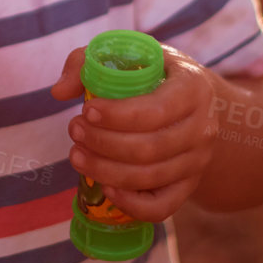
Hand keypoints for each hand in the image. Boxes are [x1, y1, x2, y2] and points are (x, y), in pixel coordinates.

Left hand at [50, 43, 224, 222]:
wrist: (201, 105)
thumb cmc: (158, 76)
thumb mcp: (133, 54)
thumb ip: (90, 61)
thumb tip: (60, 91)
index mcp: (193, 89)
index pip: (155, 111)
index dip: (116, 115)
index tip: (86, 110)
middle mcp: (202, 128)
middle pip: (148, 149)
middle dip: (102, 143)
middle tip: (75, 130)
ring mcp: (197, 161)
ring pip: (149, 178)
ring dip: (105, 170)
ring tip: (77, 155)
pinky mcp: (188, 187)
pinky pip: (161, 208)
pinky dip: (130, 204)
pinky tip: (104, 188)